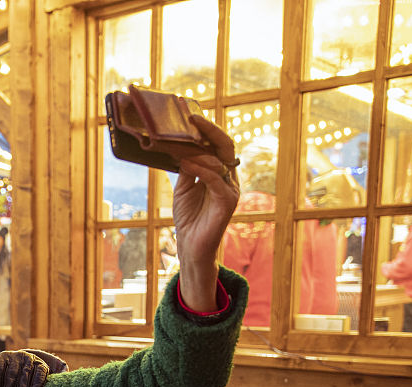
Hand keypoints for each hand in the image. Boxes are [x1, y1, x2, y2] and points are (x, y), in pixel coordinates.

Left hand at [172, 116, 240, 310]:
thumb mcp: (183, 186)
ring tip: (180, 144)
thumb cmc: (189, 217)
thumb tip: (180, 144)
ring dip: (199, 150)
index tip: (191, 117)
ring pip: (219, 160)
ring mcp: (231, 188)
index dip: (207, 130)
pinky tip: (187, 163)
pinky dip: (201, 169)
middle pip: (225, 146)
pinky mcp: (228, 201)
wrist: (190, 245)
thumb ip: (186, 166)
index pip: (218, 144)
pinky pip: (216, 179)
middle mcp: (230, 177)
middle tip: (193, 120)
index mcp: (221, 171)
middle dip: (210, 131)